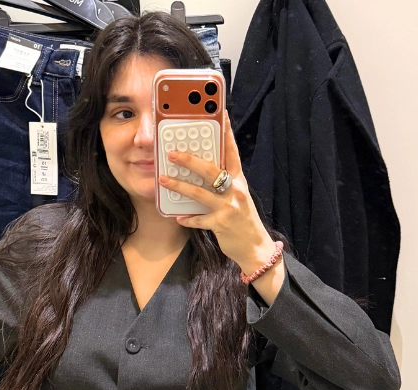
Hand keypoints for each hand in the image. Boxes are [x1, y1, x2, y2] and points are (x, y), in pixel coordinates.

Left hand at [159, 108, 282, 284]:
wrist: (255, 246)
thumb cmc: (241, 219)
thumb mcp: (235, 196)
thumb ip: (222, 183)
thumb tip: (201, 168)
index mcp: (239, 180)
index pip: (232, 152)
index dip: (226, 133)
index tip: (220, 115)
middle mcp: (235, 190)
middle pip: (211, 170)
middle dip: (190, 160)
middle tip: (171, 153)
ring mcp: (229, 207)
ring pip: (201, 194)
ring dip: (180, 186)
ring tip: (162, 179)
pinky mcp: (222, 224)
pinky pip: (200, 220)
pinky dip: (188, 219)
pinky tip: (178, 217)